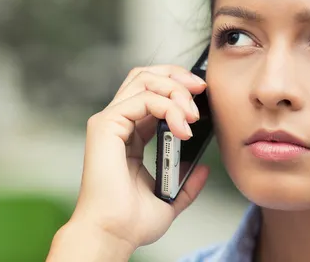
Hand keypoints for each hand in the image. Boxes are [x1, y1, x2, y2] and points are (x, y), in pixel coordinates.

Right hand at [47, 65, 209, 259]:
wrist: (115, 234)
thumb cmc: (132, 220)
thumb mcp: (170, 196)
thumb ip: (186, 181)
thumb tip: (202, 168)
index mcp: (130, 134)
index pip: (151, 92)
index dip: (177, 86)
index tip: (202, 95)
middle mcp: (118, 122)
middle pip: (146, 76)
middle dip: (177, 76)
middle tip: (201, 90)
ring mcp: (110, 121)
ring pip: (144, 80)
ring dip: (176, 91)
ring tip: (192, 115)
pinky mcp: (106, 125)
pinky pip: (143, 99)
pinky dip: (168, 107)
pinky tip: (182, 127)